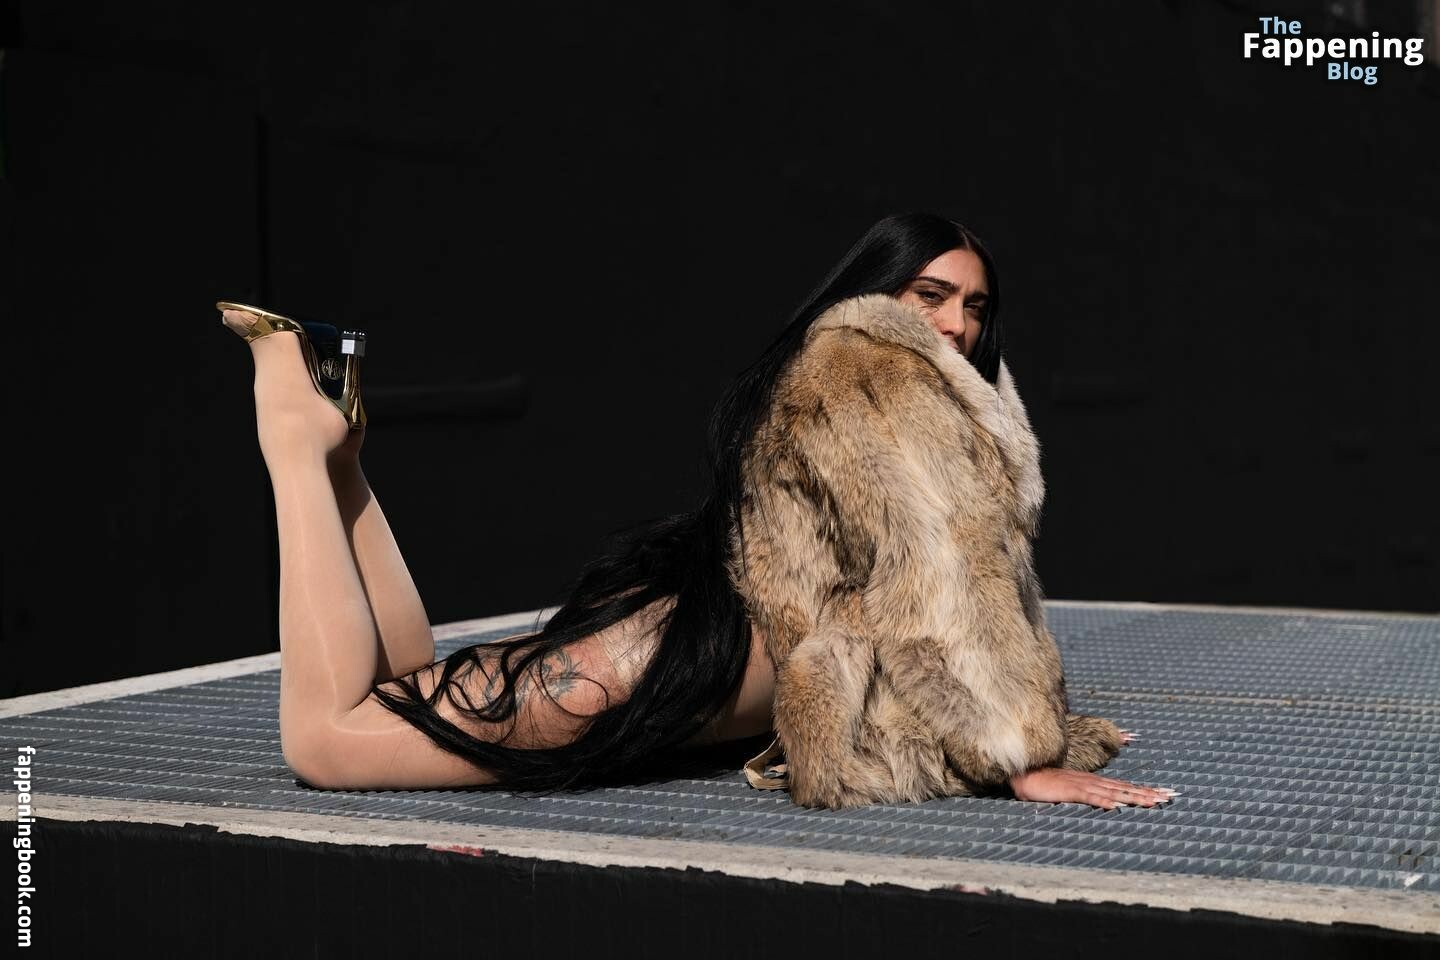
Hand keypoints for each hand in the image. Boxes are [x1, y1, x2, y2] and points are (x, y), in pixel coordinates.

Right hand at [1008, 767, 1176, 809]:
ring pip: (1114, 792)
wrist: (1024, 774)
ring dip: (1134, 797)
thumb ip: (1087, 797)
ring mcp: (1082, 785)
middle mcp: (1092, 782)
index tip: (1164, 795)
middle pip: (1125, 788)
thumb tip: (1106, 805)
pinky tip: (1115, 806)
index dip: (1145, 791)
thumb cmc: (1045, 785)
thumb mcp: (1070, 791)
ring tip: (1153, 802)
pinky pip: (1089, 797)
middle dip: (1149, 793)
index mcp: (1094, 783)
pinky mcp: (1070, 791)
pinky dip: (1103, 801)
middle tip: (1171, 797)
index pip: (1124, 787)